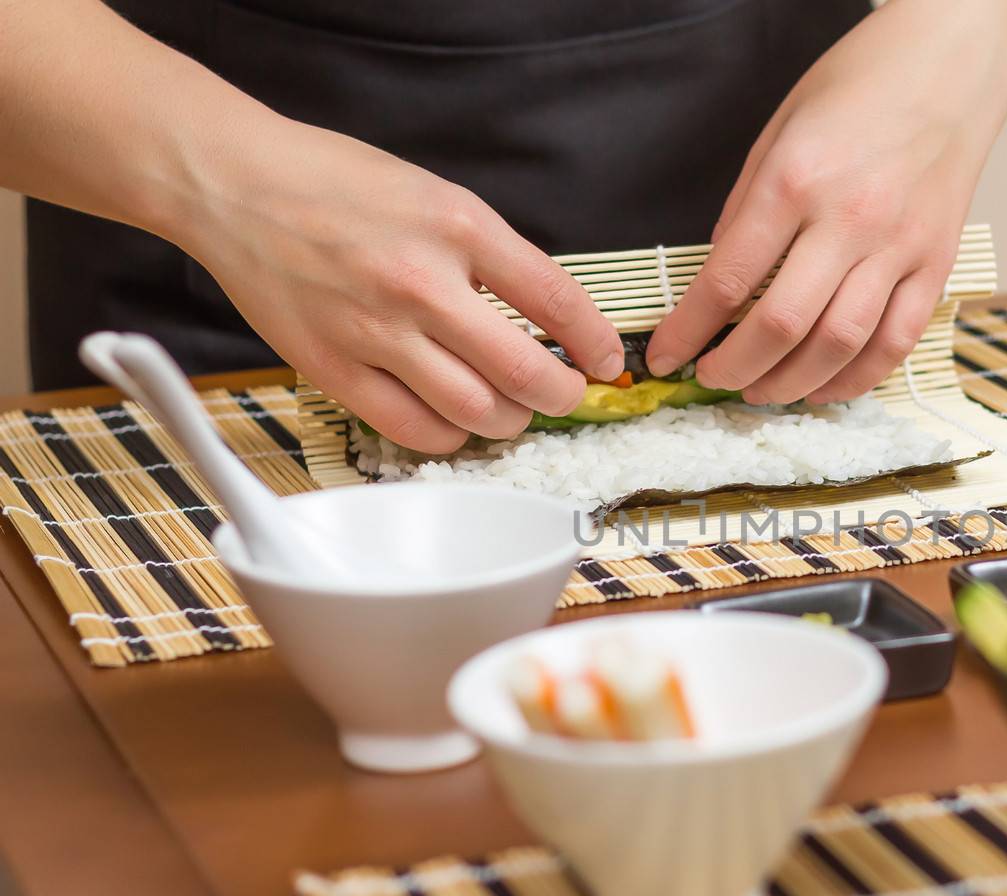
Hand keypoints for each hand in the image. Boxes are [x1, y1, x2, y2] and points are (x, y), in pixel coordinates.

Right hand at [177, 121, 622, 452]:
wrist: (236, 184)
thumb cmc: (337, 184)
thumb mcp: (436, 196)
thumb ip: (492, 255)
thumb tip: (551, 319)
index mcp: (458, 226)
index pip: (557, 300)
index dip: (595, 342)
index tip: (607, 360)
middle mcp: (420, 280)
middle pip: (523, 371)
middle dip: (561, 395)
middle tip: (564, 393)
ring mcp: (374, 330)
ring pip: (474, 411)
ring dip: (509, 421)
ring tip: (511, 408)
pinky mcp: (333, 368)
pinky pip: (412, 429)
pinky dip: (451, 436)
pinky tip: (456, 420)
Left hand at [645, 0, 1006, 403]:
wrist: (954, 59)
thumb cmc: (862, 84)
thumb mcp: (779, 130)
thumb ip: (747, 208)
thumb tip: (719, 281)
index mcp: (796, 180)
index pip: (728, 279)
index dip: (688, 331)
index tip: (666, 356)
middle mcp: (849, 219)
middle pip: (783, 326)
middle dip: (735, 368)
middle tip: (714, 378)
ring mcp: (900, 246)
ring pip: (840, 345)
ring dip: (792, 384)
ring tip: (763, 390)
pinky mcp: (937, 262)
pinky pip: (897, 342)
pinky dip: (857, 378)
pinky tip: (826, 388)